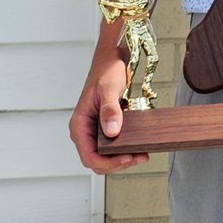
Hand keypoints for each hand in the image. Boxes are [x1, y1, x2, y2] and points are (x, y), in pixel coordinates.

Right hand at [69, 53, 148, 173]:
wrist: (112, 59)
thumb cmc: (107, 70)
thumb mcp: (110, 89)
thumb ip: (110, 110)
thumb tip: (112, 132)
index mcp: (80, 125)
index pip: (89, 157)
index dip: (108, 163)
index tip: (128, 157)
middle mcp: (85, 131)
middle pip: (98, 161)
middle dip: (118, 163)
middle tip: (140, 157)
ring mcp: (94, 131)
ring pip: (106, 156)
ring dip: (123, 159)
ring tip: (142, 154)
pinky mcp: (105, 128)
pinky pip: (112, 146)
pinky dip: (125, 149)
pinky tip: (139, 146)